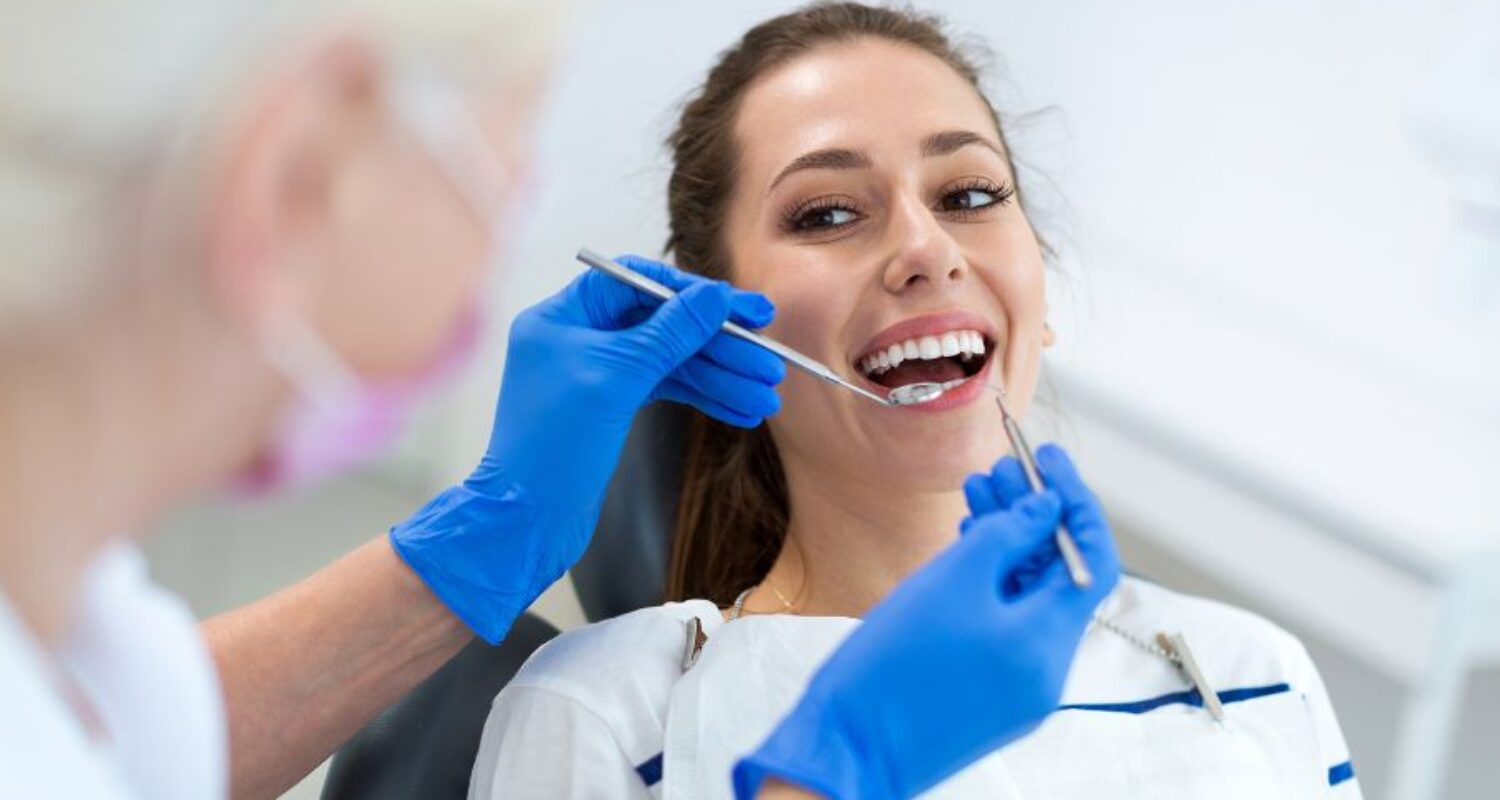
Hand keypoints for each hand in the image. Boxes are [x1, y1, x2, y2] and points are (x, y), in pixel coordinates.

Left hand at [392, 256, 783, 641]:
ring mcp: (595, 374)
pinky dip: (702, 399)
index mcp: (563, 317)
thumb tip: (714, 296)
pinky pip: (664, 390)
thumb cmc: (553, 446)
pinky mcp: (610, 408)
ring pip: (670, 362)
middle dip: (719, 346)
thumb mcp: (618, 377)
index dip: (695, 294)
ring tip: (766, 397)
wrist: (527, 521)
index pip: (639, 284)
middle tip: (769, 363)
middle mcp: (578, 338)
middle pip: (663, 325)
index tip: (744, 308)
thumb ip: (670, 333)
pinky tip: (740, 411)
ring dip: (720, 378)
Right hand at [734, 444, 1119, 799]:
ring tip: (975, 493)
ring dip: (1007, 545)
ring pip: (1026, 599)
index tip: (1050, 461)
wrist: (848, 744)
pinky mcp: (987, 692)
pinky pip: (1004, 625)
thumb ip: (1007, 535)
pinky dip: (991, 582)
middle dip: (1032, 517)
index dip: (1073, 502)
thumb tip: (1046, 509)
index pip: (1090, 559)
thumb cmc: (893, 667)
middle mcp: (1045, 668)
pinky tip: (965, 543)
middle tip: (1002, 469)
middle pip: (1056, 577)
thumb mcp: (952, 580)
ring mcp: (1018, 685)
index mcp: (1047, 641)